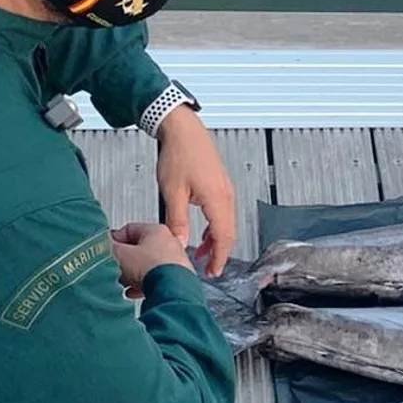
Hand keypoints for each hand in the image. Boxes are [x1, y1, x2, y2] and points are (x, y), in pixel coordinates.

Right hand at [112, 222, 194, 297]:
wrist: (171, 291)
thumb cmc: (151, 268)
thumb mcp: (120, 254)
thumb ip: (108, 248)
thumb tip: (100, 245)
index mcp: (157, 230)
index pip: (129, 229)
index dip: (114, 239)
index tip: (105, 248)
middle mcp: (170, 244)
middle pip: (139, 249)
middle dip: (124, 260)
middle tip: (114, 267)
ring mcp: (176, 262)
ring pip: (147, 266)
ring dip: (132, 274)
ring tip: (123, 281)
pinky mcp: (177, 280)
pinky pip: (155, 281)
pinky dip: (143, 285)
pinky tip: (133, 292)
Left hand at [154, 105, 236, 276]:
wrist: (183, 130)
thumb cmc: (179, 155)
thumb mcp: (172, 192)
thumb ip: (177, 221)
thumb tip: (179, 244)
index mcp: (217, 199)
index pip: (224, 236)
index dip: (219, 257)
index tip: (213, 272)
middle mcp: (226, 195)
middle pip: (230, 232)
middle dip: (220, 252)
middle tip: (209, 268)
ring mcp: (226, 190)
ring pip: (227, 223)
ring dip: (217, 240)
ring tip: (202, 253)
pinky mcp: (221, 185)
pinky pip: (223, 212)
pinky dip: (216, 227)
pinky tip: (204, 232)